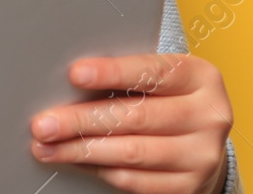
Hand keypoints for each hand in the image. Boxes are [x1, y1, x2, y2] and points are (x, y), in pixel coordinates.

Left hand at [29, 53, 231, 193]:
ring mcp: (200, 156)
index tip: (75, 74)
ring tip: (48, 147)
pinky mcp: (188, 187)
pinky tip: (76, 161)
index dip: (112, 73)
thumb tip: (69, 80)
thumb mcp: (162, 78)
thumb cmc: (170, 100)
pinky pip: (134, 181)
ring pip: (132, 153)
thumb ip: (128, 74)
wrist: (204, 144)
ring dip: (82, 151)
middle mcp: (208, 116)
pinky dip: (99, 170)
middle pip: (136, 117)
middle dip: (82, 120)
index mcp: (200, 77)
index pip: (152, 72)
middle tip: (44, 123)